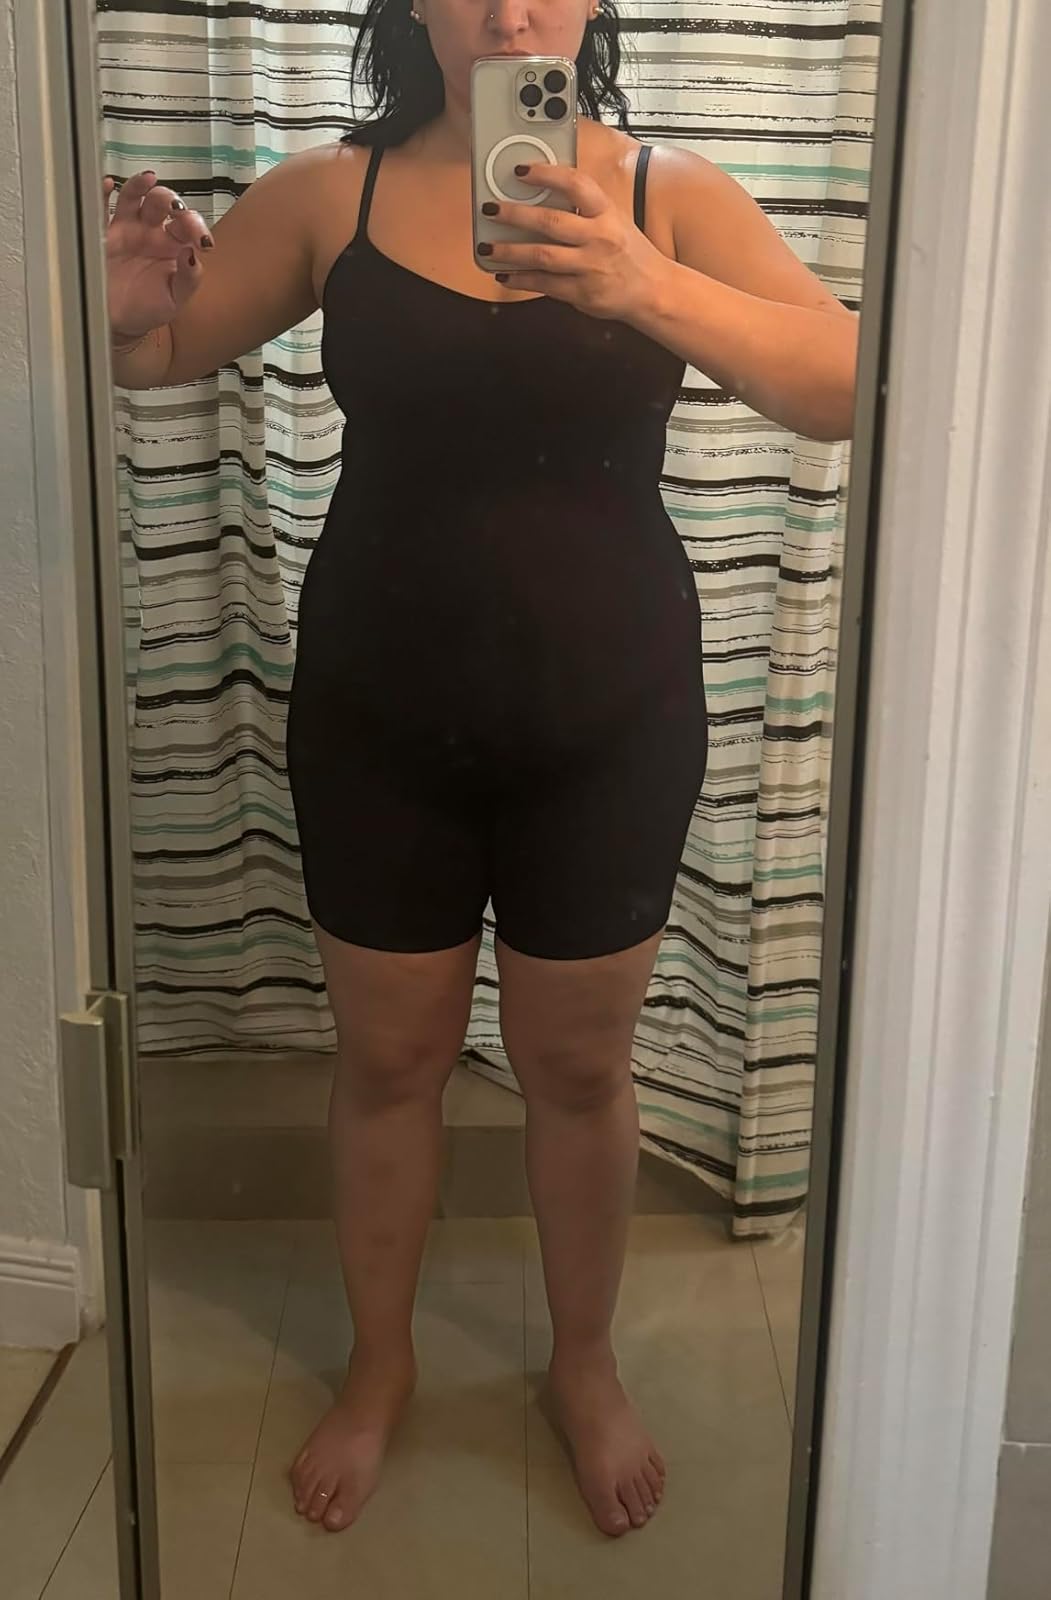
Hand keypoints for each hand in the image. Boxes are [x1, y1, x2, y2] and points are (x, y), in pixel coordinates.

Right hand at [103, 171, 212, 342]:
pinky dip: (103, 194)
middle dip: (172, 201)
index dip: (196, 226)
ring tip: (148, 179)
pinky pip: (101, 208)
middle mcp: (151, 231)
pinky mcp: (104, 234)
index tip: (202, 241)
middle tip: (176, 210)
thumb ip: (189, 278)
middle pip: (163, 202)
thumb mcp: (175, 299)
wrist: (120, 324)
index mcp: (173, 244)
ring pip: (135, 197)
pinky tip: (108, 185)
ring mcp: (127, 229)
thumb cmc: (149, 309)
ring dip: (141, 185)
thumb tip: (193, 255)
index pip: (188, 224)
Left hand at [478, 163, 668, 322]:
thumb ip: (583, 209)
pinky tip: (505, 275)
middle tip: (490, 209)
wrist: (654, 289)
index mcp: (606, 212)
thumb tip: (540, 196)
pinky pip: (546, 285)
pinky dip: (522, 280)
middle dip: (515, 215)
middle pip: (551, 222)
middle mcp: (599, 237)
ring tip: (488, 248)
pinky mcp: (584, 293)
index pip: (576, 184)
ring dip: (510, 252)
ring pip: (543, 256)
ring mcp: (591, 266)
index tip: (520, 170)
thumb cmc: (628, 251)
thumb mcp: (613, 220)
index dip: (546, 174)